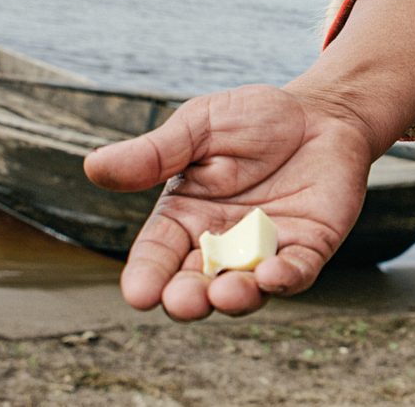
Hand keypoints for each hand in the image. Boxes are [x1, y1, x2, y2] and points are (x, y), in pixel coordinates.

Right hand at [84, 84, 372, 319]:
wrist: (322, 112)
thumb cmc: (253, 118)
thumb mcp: (199, 127)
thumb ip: (154, 154)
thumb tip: (93, 167)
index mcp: (185, 217)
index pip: (158, 255)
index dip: (147, 276)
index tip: (139, 293)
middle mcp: (221, 243)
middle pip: (196, 283)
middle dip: (187, 298)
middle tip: (182, 302)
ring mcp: (265, 251)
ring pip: (244, 288)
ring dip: (234, 297)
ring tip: (226, 292)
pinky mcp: (308, 249)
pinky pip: (295, 273)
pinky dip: (284, 279)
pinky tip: (272, 275)